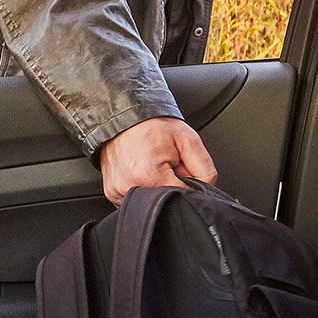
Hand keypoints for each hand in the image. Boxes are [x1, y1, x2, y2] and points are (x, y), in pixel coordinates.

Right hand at [98, 116, 215, 204]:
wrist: (124, 115)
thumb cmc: (152, 125)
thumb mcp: (189, 140)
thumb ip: (205, 169)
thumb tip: (206, 193)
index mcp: (149, 176)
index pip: (183, 197)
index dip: (187, 182)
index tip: (179, 166)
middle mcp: (129, 187)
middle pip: (165, 201)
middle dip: (171, 185)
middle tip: (165, 164)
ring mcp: (117, 191)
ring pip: (150, 202)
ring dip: (155, 188)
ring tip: (149, 165)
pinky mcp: (110, 192)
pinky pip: (134, 198)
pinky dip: (141, 187)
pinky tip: (139, 170)